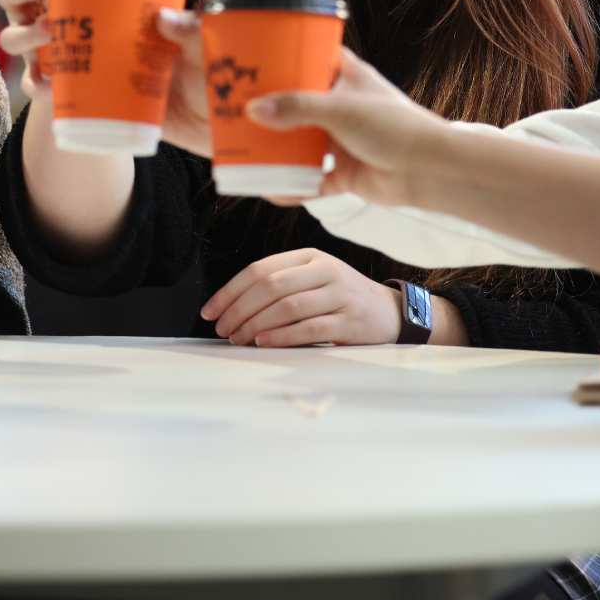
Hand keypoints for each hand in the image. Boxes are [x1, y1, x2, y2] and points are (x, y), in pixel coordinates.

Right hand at [0, 0, 209, 153]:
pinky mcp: (55, 87)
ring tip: (47, 31)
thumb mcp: (182, 36)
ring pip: (12, 36)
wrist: (162, 107)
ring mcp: (49, 51)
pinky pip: (32, 84)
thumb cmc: (169, 56)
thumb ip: (185, 26)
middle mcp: (50, 14)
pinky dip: (35, 82)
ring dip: (23, 31)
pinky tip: (48, 82)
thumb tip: (166, 17)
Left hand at [200, 248, 403, 346]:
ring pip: (287, 306)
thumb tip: (232, 307)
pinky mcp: (350, 321)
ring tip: (238, 338)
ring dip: (256, 324)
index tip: (209, 312)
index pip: (260, 269)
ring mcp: (339, 294)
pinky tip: (263, 342)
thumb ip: (281, 285)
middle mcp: (324, 270)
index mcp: (309, 256)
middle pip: (270, 286)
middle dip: (238, 309)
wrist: (391, 312)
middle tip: (222, 329)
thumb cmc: (341, 298)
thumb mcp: (314, 279)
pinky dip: (282, 336)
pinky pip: (309, 327)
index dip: (230, 291)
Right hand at [244, 49, 452, 207]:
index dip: (285, 56)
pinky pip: (312, 180)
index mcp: (347, 77)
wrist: (430, 171)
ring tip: (244, 149)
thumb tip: (253, 110)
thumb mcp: (339, 109)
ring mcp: (343, 140)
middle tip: (235, 108)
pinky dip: (294, 186)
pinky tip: (271, 190)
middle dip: (270, 109)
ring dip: (278, 150)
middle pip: (298, 103)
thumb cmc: (395, 127)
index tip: (252, 58)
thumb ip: (296, 109)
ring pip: (301, 143)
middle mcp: (343, 106)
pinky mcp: (346, 172)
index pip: (312, 56)